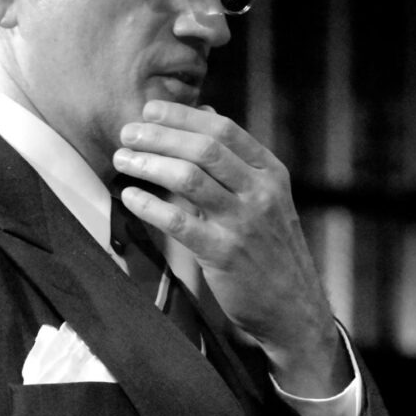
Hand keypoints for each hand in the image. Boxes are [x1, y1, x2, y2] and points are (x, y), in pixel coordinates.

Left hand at [112, 100, 351, 397]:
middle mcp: (260, 192)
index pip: (224, 129)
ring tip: (122, 160)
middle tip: (127, 132)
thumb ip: (237, 158)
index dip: (183, 115)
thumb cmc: (270, 247)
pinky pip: (179, 222)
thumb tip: (205, 111)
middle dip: (160, 135)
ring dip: (149, 164)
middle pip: (204, 148)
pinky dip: (149, 205)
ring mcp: (244, 223)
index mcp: (270, 172)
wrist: (293, 307)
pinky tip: (130, 196)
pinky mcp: (224, 254)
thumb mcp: (268, 197)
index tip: (150, 109)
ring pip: (189, 178)